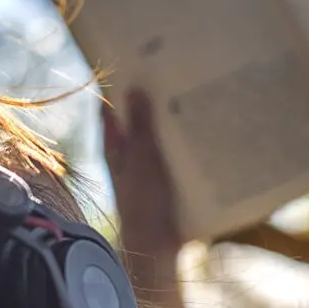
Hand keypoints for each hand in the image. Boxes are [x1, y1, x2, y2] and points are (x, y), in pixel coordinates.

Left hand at [102, 88, 182, 260]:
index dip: (116, 85)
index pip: (109, 107)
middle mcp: (125, 154)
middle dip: (147, 98)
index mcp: (114, 146)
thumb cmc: (144, 202)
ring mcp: (142, 167)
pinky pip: (168, 152)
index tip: (132, 61)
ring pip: (152, 134)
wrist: (157, 246)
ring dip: (166, 119)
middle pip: (133, 118)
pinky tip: (198, 131)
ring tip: (189, 94)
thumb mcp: (144, 158)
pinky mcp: (159, 180)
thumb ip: (140, 125)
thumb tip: (135, 89)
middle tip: (170, 72)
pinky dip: (178, 141)